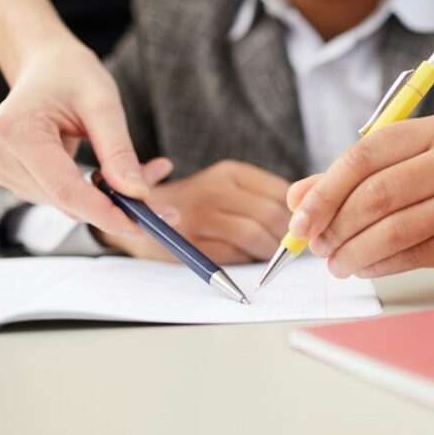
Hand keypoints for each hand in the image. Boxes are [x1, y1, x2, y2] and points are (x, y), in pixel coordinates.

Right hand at [0, 37, 160, 236]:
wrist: (46, 66)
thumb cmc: (72, 75)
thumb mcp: (103, 104)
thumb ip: (118, 150)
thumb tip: (137, 194)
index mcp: (17, 131)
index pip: (66, 191)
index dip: (108, 214)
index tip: (147, 226)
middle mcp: (3, 156)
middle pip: (70, 203)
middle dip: (121, 209)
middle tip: (168, 209)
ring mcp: (8, 171)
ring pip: (72, 205)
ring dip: (114, 199)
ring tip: (151, 171)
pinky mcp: (21, 179)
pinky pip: (68, 198)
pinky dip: (100, 194)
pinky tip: (122, 174)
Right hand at [98, 160, 291, 264]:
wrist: (134, 213)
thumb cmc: (192, 204)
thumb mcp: (223, 185)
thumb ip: (255, 196)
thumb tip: (300, 216)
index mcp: (229, 172)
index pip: (281, 192)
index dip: (295, 214)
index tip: (298, 227)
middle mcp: (215, 189)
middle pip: (272, 215)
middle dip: (285, 237)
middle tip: (287, 249)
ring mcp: (201, 216)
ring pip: (256, 236)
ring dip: (268, 253)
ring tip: (267, 257)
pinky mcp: (190, 243)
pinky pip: (233, 255)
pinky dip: (246, 262)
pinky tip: (244, 260)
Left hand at [285, 115, 433, 279]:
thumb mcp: (404, 171)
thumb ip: (350, 181)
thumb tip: (297, 199)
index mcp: (432, 131)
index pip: (364, 155)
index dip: (325, 191)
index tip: (299, 222)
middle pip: (378, 193)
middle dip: (336, 226)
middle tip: (317, 248)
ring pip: (394, 228)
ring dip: (354, 252)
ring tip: (337, 264)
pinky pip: (414, 254)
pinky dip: (379, 266)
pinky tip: (364, 269)